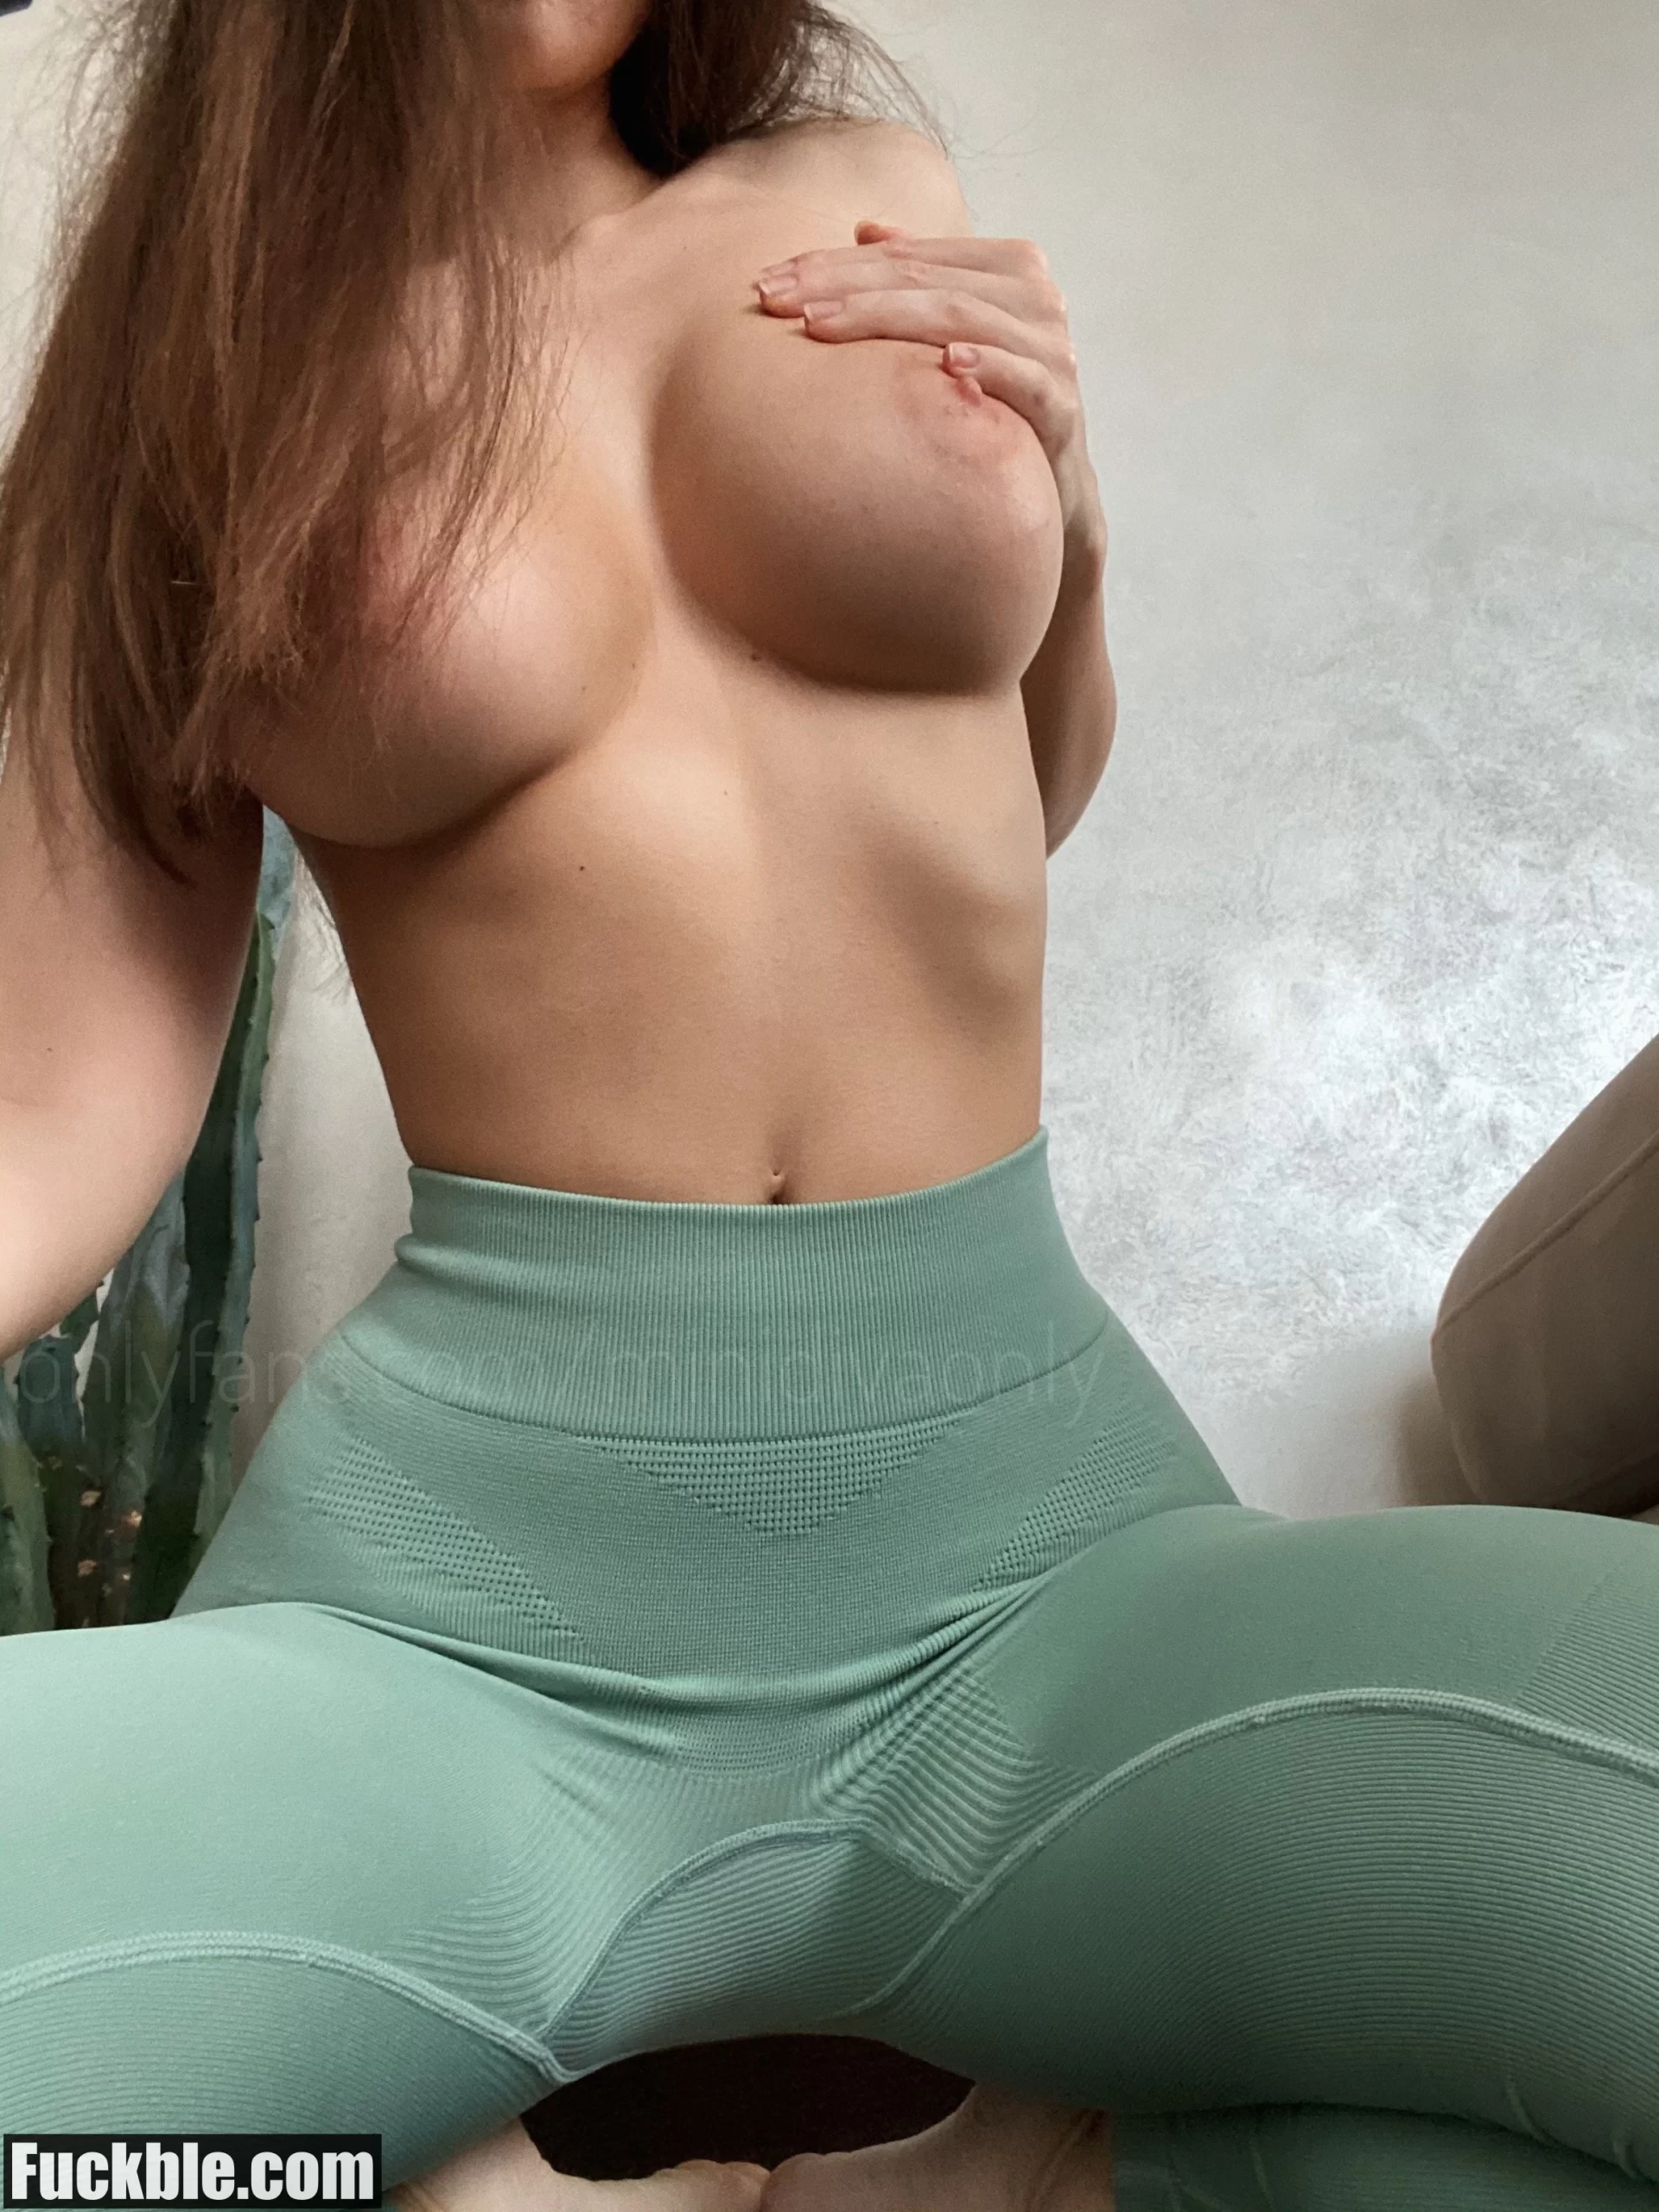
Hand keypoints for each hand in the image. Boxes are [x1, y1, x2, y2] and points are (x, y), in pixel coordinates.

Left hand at [754, 219, 1106, 570]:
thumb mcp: (951, 335)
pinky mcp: (1062, 403)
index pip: (907, 256)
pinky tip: (946, 364)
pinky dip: (986, 367)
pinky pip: (1022, 378)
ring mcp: (1051, 348)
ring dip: (886, 320)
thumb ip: (920, 280)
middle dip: (844, 288)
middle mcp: (1035, 296)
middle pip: (926, 280)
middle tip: (776, 302)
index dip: (834, 263)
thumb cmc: (989, 405)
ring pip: (960, 317)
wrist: (1050, 488)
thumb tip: (865, 228)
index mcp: (1006, 267)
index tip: (767, 282)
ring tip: (820, 327)